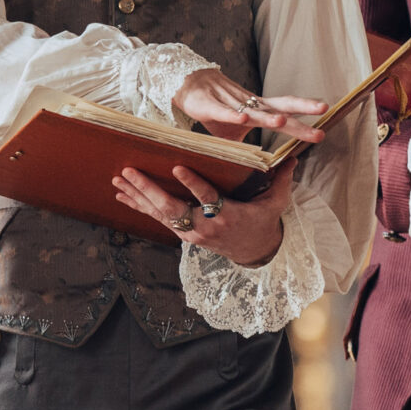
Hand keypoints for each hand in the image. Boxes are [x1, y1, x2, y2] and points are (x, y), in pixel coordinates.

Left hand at [113, 161, 294, 267]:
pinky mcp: (182, 234)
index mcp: (227, 216)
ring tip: (117, 180)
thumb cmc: (263, 222)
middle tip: (129, 171)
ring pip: (159, 214)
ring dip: (136, 196)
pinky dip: (138, 206)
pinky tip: (121, 195)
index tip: (177, 167)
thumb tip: (293, 156)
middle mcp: (204, 226)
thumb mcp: (275, 203)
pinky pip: (157, 219)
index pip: (207, 198)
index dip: (192, 184)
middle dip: (149, 190)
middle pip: (172, 208)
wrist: (253, 253)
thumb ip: (280, 180)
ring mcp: (190, 233)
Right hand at [172, 67, 326, 143]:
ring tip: (281, 121)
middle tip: (323, 110)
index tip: (322, 131)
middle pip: (281, 106)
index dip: (304, 122)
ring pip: (253, 111)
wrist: (190, 86)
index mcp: (260, 112)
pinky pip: (223, 113)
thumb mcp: (236, 133)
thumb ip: (249, 147)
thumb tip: (257, 168)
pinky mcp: (210, 106)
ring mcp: (232, 106)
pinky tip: (241, 120)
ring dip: (267, 116)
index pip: (286, 115)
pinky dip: (232, 116)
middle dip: (302, 109)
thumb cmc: (216, 110)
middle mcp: (251, 107)